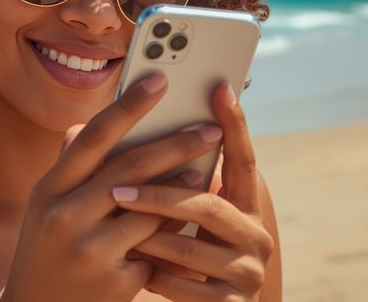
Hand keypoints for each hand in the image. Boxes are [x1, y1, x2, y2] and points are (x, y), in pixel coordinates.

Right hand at [0, 72, 225, 301]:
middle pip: (130, 169)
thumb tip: (90, 124)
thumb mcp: (45, 206)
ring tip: (206, 175)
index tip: (160, 80)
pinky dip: (172, 234)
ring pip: (149, 211)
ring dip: (182, 192)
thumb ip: (70, 167)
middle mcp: (63, 217)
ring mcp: (88, 251)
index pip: (93, 137)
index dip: (128, 106)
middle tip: (209, 130)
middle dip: (175, 145)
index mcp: (47, 190)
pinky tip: (188, 225)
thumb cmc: (45, 249)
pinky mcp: (112, 281)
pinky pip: (155, 249)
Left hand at [111, 81, 274, 300]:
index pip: (243, 159)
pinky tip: (129, 267)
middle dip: (159, 194)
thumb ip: (172, 181)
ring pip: (191, 247)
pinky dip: (154, 276)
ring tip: (112, 227)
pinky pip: (185, 288)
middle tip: (118, 189)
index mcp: (246, 206)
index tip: (219, 87)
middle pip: (208, 203)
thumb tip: (131, 129)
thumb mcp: (184, 219)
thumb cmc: (186, 259)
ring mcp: (247, 272)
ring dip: (148, 235)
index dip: (235, 123)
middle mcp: (255, 235)